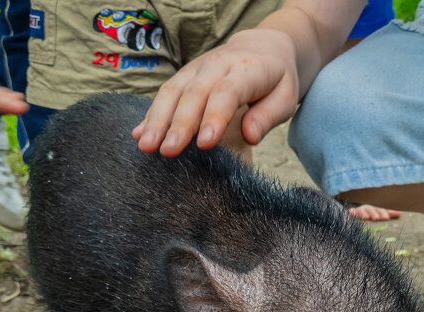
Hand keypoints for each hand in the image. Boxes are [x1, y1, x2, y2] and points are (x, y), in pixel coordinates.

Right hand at [133, 28, 298, 155]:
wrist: (262, 48)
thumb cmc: (276, 79)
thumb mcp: (285, 97)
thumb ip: (267, 117)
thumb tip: (250, 137)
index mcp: (247, 70)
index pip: (227, 93)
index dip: (214, 117)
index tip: (204, 143)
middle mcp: (217, 66)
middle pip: (194, 94)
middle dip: (179, 124)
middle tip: (168, 151)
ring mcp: (197, 68)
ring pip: (173, 91)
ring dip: (157, 119)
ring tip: (146, 145)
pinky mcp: (184, 75)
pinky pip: (165, 93)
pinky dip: (151, 114)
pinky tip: (139, 134)